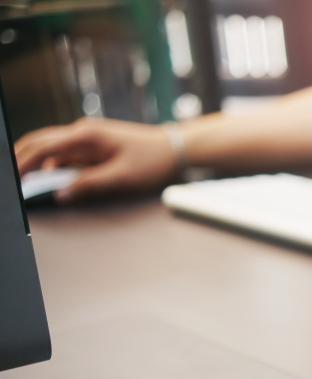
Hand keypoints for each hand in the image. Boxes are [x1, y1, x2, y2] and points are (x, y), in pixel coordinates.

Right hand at [14, 118, 179, 201]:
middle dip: (22, 160)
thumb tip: (60, 194)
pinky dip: (57, 167)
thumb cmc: (153, 161)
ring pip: (53, 150)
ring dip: (40, 165)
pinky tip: (54, 181)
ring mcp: (88, 138)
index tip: (14, 180)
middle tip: (15, 181)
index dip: (22, 163)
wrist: (177, 147)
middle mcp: (82, 132)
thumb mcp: (121, 178)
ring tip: (29, 184)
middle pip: (41, 143)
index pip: (42, 147)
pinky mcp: (95, 145)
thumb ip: (89, 185)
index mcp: (86, 136)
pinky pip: (68, 155)